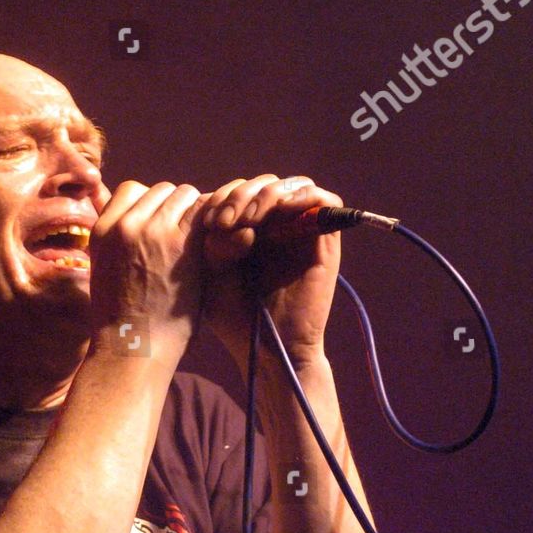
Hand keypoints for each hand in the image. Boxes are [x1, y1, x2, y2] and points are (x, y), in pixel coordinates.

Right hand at [88, 181, 206, 358]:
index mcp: (101, 230)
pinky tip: (215, 241)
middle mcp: (124, 224)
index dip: (150, 203)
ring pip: (184, 194)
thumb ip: (118, 241)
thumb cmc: (123, 319)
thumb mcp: (105, 270)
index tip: (161, 225)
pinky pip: (203, 211)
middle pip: (160, 189)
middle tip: (186, 235)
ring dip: (195, 212)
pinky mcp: (180, 243)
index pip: (132, 189)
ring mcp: (152, 230)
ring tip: (200, 239)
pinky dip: (212, 221)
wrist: (132, 349)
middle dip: (175, 207)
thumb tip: (139, 220)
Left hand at [197, 175, 341, 372]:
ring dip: (267, 194)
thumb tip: (237, 224)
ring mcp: (302, 232)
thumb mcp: (213, 274)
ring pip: (293, 185)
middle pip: (265, 184)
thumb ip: (216, 243)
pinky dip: (301, 196)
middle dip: (241, 194)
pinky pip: (325, 201)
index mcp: (249, 229)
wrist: (267, 349)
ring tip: (247, 218)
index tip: (207, 222)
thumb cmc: (236, 316)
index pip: (240, 191)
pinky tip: (277, 214)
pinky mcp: (325, 242)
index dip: (223, 197)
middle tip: (223, 220)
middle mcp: (278, 227)